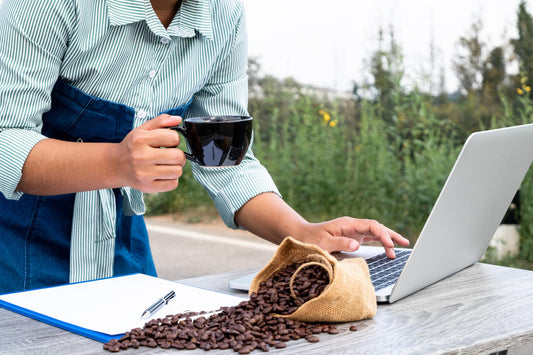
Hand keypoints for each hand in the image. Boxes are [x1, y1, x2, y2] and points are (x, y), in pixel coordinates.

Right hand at [114, 114, 185, 192]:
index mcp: (140, 139)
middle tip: (171, 155)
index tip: (168, 142)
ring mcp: (144, 174)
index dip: (174, 140)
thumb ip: (161, 122)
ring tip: (166, 165)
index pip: (173, 138)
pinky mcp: (147, 187)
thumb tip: (178, 119)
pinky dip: (171, 179)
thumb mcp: (142, 130)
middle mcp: (141, 157)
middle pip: (179, 157)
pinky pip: (173, 184)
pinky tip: (162, 174)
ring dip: (175, 168)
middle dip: (179, 155)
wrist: (116, 166)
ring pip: (177, 171)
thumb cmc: (133, 146)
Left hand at [294, 217, 409, 257]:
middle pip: (376, 227)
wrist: (302, 235)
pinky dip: (380, 242)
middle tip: (403, 244)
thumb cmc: (310, 239)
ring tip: (402, 245)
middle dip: (390, 235)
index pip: (370, 226)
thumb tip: (356, 245)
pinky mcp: (352, 237)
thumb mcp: (323, 243)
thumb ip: (339, 243)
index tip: (390, 245)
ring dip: (388, 238)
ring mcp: (353, 231)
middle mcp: (352, 226)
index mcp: (347, 224)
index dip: (382, 234)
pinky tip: (388, 248)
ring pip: (375, 232)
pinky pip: (370, 237)